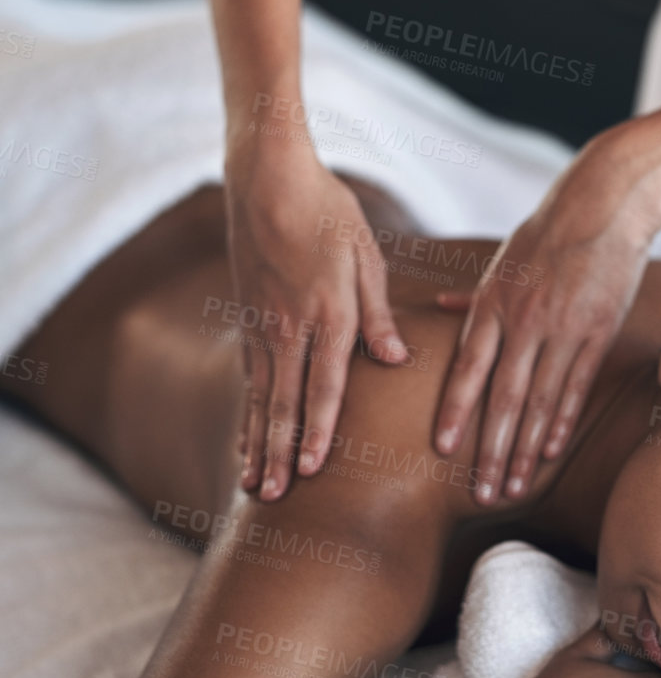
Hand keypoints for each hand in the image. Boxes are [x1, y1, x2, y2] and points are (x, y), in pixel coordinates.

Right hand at [224, 144, 409, 499]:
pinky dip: (247, 416)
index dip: (319, 430)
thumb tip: (397, 359)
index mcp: (329, 313)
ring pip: (260, 399)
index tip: (312, 470)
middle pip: (285, 403)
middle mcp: (291, 328)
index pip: (325, 385)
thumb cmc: (327, 211)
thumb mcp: (365, 254)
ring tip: (252, 487)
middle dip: (280, 454)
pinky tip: (246, 442)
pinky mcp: (248, 322)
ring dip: (257, 446)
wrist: (265, 179)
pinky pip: (248, 380)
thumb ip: (378, 313)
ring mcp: (263, 327)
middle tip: (273, 498)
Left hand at [433, 134, 653, 503]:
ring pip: (541, 402)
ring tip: (514, 488)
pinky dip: (562, 423)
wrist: (605, 204)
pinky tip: (550, 454)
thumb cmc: (548, 233)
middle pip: (504, 397)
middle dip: (491, 451)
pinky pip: (576, 387)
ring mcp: (564, 329)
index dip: (455, 412)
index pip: (469, 368)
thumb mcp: (502, 263)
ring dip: (526, 450)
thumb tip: (435, 309)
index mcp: (494, 304)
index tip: (443, 450)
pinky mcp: (598, 332)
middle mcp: (525, 321)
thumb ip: (472, 298)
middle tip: (483, 494)